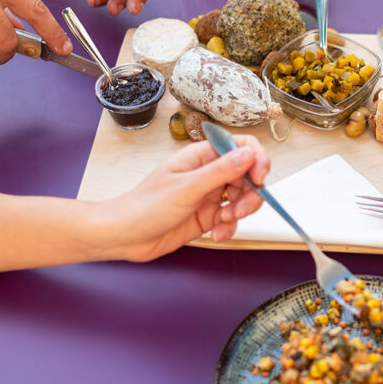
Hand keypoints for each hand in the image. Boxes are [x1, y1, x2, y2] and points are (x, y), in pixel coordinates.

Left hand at [99, 137, 270, 261]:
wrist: (123, 236)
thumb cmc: (144, 206)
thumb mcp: (186, 188)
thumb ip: (220, 171)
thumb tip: (249, 154)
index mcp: (201, 156)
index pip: (241, 146)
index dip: (256, 159)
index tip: (259, 177)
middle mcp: (208, 173)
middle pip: (247, 175)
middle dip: (250, 193)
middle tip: (239, 209)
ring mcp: (208, 195)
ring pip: (243, 198)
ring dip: (240, 212)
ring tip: (224, 222)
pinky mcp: (207, 216)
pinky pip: (231, 219)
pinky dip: (229, 228)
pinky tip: (217, 235)